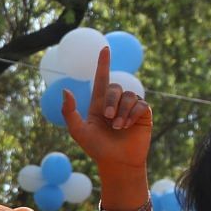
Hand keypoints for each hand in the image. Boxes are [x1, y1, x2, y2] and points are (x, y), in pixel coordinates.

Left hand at [63, 46, 151, 172]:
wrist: (117, 162)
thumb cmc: (96, 148)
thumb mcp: (78, 131)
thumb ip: (70, 111)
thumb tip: (66, 90)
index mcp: (99, 104)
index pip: (101, 78)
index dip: (103, 64)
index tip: (105, 48)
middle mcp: (115, 103)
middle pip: (114, 87)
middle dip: (110, 101)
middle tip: (108, 119)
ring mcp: (130, 108)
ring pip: (129, 95)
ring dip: (122, 111)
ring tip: (118, 127)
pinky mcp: (143, 114)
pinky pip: (140, 104)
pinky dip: (132, 114)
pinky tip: (128, 126)